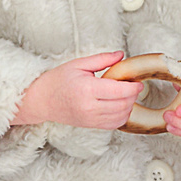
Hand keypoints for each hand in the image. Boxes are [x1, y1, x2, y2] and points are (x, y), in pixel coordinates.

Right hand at [13, 50, 144, 129]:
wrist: (42, 100)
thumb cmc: (58, 80)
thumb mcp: (78, 64)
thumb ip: (102, 59)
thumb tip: (121, 55)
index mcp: (87, 89)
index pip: (119, 90)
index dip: (133, 86)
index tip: (138, 81)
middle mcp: (90, 107)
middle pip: (123, 104)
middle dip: (133, 95)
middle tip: (132, 85)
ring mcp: (90, 119)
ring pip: (121, 116)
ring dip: (129, 106)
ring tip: (126, 94)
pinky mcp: (91, 126)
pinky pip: (114, 124)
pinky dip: (122, 116)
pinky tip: (120, 106)